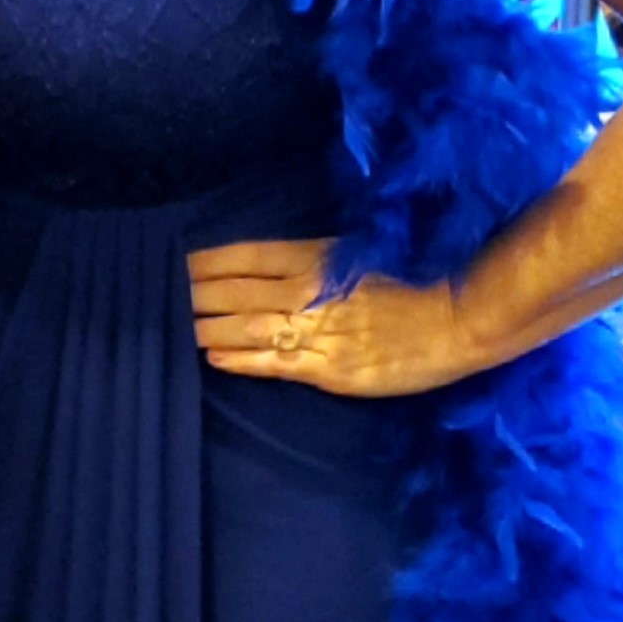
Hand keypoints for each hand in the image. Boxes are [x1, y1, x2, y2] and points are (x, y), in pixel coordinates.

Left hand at [188, 238, 484, 398]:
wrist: (463, 317)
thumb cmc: (423, 279)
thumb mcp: (367, 252)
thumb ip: (323, 258)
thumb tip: (287, 261)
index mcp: (318, 257)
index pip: (247, 255)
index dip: (208, 261)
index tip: (177, 263)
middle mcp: (308, 291)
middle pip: (235, 291)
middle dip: (195, 295)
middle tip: (158, 297)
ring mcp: (317, 332)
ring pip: (246, 327)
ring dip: (206, 327)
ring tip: (175, 328)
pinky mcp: (329, 369)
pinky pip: (273, 364)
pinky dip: (239, 359)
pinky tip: (212, 357)